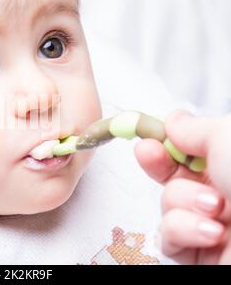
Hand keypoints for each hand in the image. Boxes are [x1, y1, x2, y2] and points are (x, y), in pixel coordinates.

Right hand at [134, 110, 230, 263]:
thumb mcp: (229, 138)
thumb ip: (195, 128)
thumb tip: (174, 121)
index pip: (189, 149)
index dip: (164, 140)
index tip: (149, 133)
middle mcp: (222, 193)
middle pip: (171, 174)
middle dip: (156, 163)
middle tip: (149, 153)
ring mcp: (208, 222)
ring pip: (166, 204)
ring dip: (184, 202)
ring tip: (215, 208)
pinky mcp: (198, 252)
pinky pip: (167, 236)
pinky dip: (184, 230)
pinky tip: (211, 232)